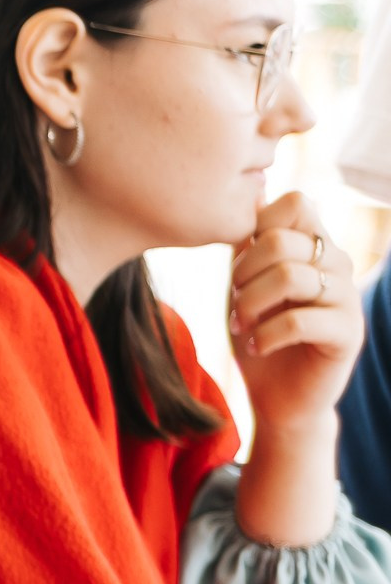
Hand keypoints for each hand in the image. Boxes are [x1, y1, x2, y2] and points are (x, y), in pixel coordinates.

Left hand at [229, 191, 362, 434]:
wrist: (277, 396)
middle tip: (235, 303)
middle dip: (243, 273)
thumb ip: (246, 244)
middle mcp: (338, 263)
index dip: (256, 228)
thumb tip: (251, 188)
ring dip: (251, 304)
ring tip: (242, 325)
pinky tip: (256, 347)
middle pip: (283, 240)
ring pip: (291, 276)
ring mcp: (347, 296)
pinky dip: (266, 334)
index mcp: (315, 244)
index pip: (296, 202)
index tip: (238, 267)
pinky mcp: (348, 332)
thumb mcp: (243, 284)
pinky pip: (301, 319)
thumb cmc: (258, 334)